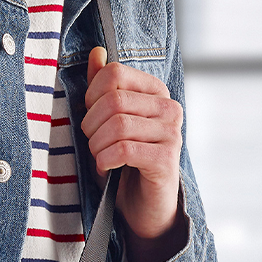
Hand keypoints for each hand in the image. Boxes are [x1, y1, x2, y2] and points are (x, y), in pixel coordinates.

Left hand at [80, 47, 187, 261]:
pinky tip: (106, 169)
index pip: (114, 73)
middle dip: (91, 125)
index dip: (91, 96)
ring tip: (100, 157)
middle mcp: (169, 108)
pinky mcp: (167, 159)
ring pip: (117, 124)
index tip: (89, 119)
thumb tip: (97, 52)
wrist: (143, 209)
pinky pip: (124, 149)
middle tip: (92, 144)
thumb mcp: (105, 124)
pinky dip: (105, 160)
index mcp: (155, 92)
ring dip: (97, 145)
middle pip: (113, 99)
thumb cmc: (122, 164)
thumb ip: (101, 89)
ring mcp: (172, 133)